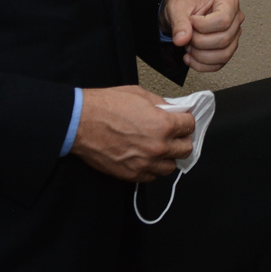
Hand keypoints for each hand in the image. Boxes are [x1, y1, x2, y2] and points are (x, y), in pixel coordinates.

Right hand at [71, 85, 193, 181]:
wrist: (81, 122)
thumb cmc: (106, 106)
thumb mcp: (140, 94)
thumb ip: (161, 104)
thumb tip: (172, 110)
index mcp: (163, 125)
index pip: (190, 126)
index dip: (187, 121)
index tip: (184, 120)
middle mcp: (158, 147)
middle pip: (186, 149)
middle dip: (182, 140)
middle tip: (176, 134)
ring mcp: (145, 163)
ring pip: (171, 167)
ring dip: (169, 157)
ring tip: (160, 148)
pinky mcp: (131, 174)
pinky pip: (152, 177)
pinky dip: (152, 168)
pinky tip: (146, 157)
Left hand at [160, 0, 244, 71]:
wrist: (182, 12)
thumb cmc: (185, 4)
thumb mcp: (177, 8)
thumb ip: (179, 23)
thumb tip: (181, 40)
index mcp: (228, 1)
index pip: (223, 20)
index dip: (203, 26)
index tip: (191, 21)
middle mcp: (235, 18)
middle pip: (224, 40)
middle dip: (199, 42)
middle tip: (187, 35)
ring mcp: (233, 35)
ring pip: (224, 55)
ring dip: (200, 56)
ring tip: (188, 46)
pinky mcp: (227, 49)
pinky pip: (219, 64)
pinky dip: (201, 65)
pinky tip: (189, 58)